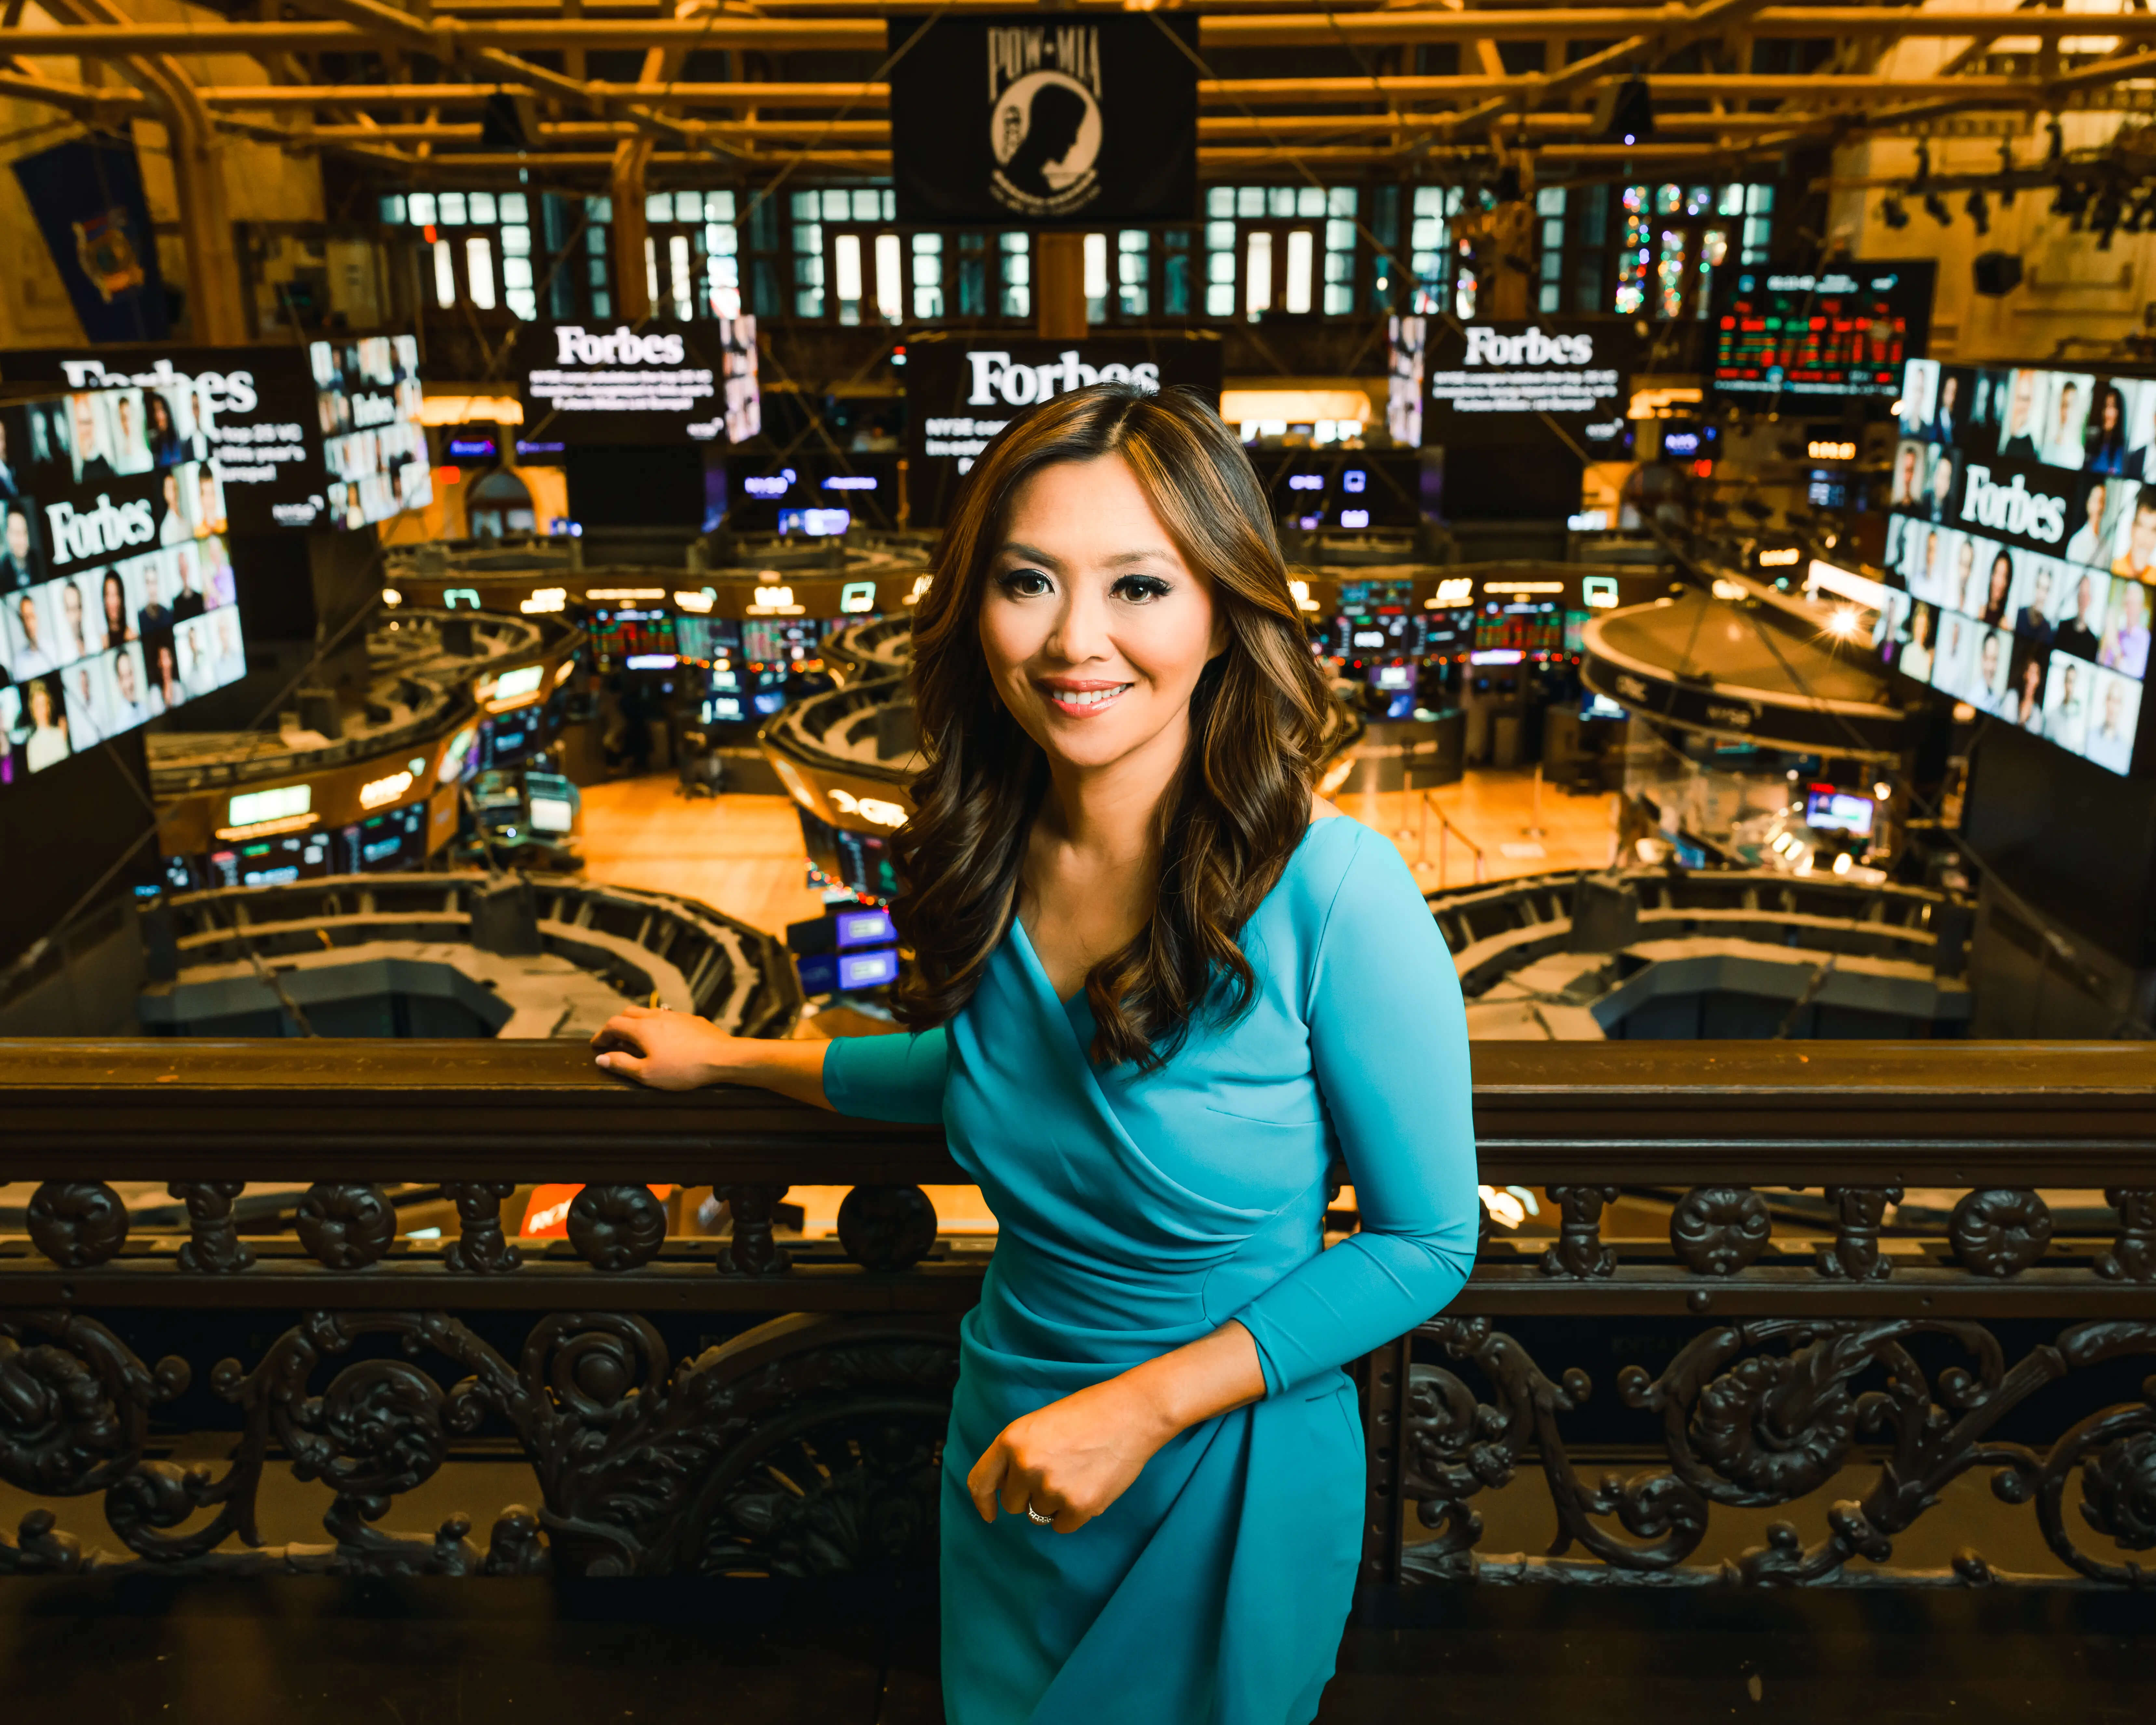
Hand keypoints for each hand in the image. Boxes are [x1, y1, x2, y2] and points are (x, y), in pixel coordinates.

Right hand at [590, 1006, 728, 1089]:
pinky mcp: (692, 1020)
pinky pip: (668, 1017)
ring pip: (650, 1012)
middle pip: (629, 1013)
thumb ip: (622, 1064)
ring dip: (638, 1023)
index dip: (602, 1034)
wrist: (722, 1057)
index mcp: (642, 1028)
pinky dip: (658, 1025)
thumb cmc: (684, 1068)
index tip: (597, 1045)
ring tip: (637, 1040)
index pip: (613, 1024)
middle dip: (618, 1025)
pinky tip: (664, 1038)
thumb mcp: (647, 1073)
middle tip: (614, 1041)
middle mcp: (658, 1016)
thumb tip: (602, 1058)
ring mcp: (676, 1015)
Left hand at [967, 1376, 1175, 1534]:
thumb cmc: (1088, 1414)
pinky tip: (1089, 1485)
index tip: (989, 1513)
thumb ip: (1017, 1454)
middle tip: (1057, 1471)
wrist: (1131, 1412)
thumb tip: (1003, 1490)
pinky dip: (1074, 1513)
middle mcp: (1026, 1465)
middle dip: (1030, 1494)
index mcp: (1012, 1440)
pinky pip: (1062, 1525)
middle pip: (1013, 1504)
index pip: (980, 1482)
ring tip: (1078, 1472)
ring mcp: (1051, 1488)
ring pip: (1039, 1514)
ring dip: (1054, 1502)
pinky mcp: (1079, 1506)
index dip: (982, 1502)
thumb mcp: (1039, 1424)